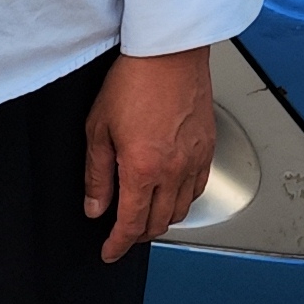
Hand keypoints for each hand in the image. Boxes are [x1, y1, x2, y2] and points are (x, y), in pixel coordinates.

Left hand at [82, 45, 219, 266]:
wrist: (169, 51)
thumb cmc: (134, 80)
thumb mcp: (98, 128)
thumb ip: (97, 175)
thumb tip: (95, 207)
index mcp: (144, 169)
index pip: (131, 224)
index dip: (118, 245)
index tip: (109, 252)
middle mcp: (174, 169)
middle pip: (159, 223)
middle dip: (139, 235)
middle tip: (123, 234)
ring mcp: (195, 159)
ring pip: (182, 209)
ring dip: (162, 219)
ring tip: (146, 214)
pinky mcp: (208, 147)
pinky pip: (198, 188)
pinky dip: (183, 199)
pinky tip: (171, 191)